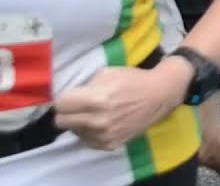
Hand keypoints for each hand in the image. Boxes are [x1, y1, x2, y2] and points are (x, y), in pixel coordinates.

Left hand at [54, 60, 188, 149]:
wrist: (159, 96)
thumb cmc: (132, 80)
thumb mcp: (106, 73)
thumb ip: (85, 87)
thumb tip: (71, 98)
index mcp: (96, 99)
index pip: (60, 105)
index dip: (64, 99)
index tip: (71, 97)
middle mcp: (97, 120)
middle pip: (61, 122)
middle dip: (67, 112)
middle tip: (78, 107)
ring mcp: (104, 135)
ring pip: (73, 132)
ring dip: (79, 123)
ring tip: (93, 114)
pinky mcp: (110, 145)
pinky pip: (86, 141)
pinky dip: (90, 133)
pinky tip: (101, 123)